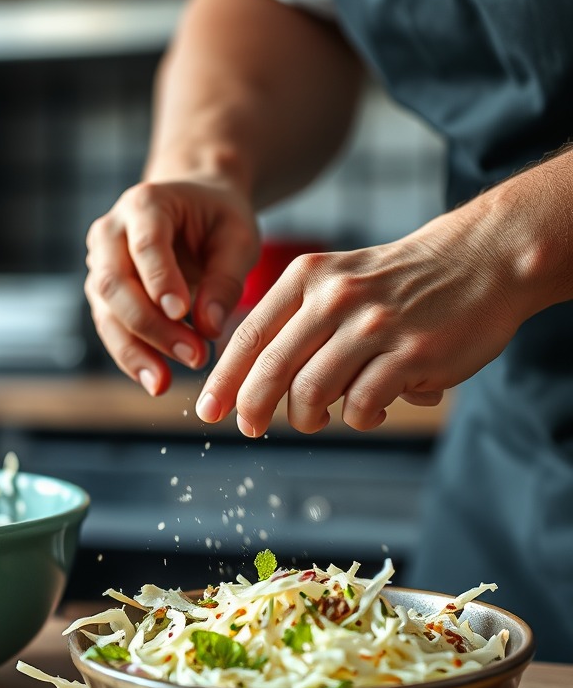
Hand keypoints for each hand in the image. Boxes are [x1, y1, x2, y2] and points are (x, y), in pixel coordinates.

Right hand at [84, 177, 260, 395]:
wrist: (196, 209)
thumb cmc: (219, 219)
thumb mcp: (239, 238)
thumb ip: (226, 279)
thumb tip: (209, 328)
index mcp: (145, 204)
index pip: (145, 244)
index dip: (160, 280)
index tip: (183, 313)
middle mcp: (110, 232)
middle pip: (115, 283)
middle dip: (151, 326)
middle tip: (193, 356)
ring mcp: (100, 264)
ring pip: (106, 312)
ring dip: (136, 350)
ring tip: (166, 383)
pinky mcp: (103, 295)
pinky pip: (111, 329)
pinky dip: (132, 356)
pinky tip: (155, 380)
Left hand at [195, 206, 524, 434]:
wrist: (480, 260)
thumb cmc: (398, 283)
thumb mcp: (336, 280)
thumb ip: (295, 321)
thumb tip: (251, 380)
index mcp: (307, 278)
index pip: (250, 336)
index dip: (224, 379)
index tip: (208, 410)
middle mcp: (335, 298)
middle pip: (273, 369)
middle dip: (252, 407)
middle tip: (248, 428)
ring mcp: (373, 326)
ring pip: (312, 392)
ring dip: (307, 417)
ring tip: (317, 418)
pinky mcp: (409, 355)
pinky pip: (361, 405)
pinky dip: (358, 417)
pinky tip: (371, 409)